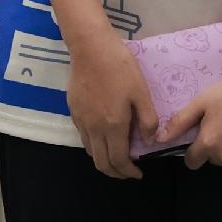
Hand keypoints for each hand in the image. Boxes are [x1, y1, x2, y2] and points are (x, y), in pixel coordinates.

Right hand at [64, 33, 158, 182]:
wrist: (90, 48)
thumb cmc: (120, 67)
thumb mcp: (142, 92)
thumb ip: (148, 120)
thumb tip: (148, 141)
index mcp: (113, 125)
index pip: (118, 160)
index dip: (128, 172)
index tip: (138, 174)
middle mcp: (94, 128)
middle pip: (100, 162)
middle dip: (115, 172)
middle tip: (127, 171)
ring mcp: (81, 120)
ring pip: (90, 151)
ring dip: (103, 159)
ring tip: (117, 155)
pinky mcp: (73, 111)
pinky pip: (83, 136)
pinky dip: (95, 145)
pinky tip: (104, 135)